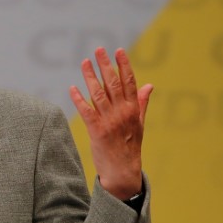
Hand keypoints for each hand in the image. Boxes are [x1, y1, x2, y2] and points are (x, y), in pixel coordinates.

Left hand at [69, 47, 152, 199]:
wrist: (123, 172)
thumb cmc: (130, 147)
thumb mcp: (139, 124)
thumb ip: (141, 103)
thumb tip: (149, 85)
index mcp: (133, 110)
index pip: (129, 82)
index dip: (124, 65)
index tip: (118, 51)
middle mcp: (123, 113)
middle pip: (113, 84)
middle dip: (105, 65)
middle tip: (98, 50)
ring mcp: (110, 122)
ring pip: (98, 94)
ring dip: (90, 77)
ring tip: (84, 63)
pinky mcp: (97, 131)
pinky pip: (86, 112)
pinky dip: (79, 99)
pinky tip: (72, 88)